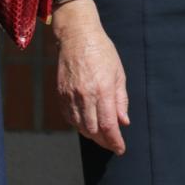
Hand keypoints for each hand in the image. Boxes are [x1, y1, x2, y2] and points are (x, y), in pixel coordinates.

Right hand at [53, 0, 128, 152]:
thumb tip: (123, 122)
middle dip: (104, 141)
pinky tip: (86, 124)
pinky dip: (78, 124)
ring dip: (91, 135)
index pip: (108, 125)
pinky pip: (69, 116)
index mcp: (103, 89)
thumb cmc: (101, 51)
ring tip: (100, 136)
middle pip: (93, 130)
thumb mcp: (119, 73)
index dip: (115, 141)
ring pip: (79, 126)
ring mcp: (70, 94)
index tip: (120, 149)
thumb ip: (121, 100)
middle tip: (112, 144)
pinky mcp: (61, 92)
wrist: (76, 35)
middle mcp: (85, 94)